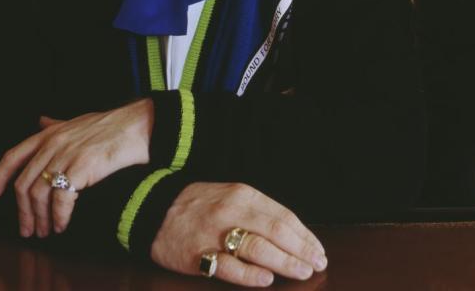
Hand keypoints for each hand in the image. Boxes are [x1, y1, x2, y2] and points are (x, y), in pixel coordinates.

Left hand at [0, 99, 153, 238]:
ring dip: (40, 219)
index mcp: (48, 133)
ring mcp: (66, 154)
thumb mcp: (77, 122)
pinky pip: (61, 199)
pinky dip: (58, 217)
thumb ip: (56, 125)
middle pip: (24, 184)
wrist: (138, 127)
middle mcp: (53, 143)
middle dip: (22, 212)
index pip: (12, 157)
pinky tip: (62, 224)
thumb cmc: (110, 125)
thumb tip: (40, 122)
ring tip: (46, 230)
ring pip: (39, 195)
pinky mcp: (81, 167)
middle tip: (28, 229)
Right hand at [151, 182, 327, 285]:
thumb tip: (293, 234)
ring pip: (257, 248)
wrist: (155, 207)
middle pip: (276, 231)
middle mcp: (232, 210)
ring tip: (302, 272)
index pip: (283, 215)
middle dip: (301, 250)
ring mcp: (215, 233)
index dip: (305, 235)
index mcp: (244, 194)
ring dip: (284, 262)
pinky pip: (229, 266)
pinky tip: (267, 280)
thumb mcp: (232, 195)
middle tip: (318, 264)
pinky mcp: (198, 254)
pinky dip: (250, 274)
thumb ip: (259, 211)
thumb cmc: (201, 204)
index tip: (319, 250)